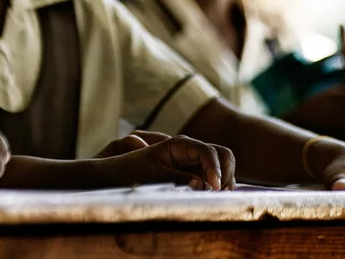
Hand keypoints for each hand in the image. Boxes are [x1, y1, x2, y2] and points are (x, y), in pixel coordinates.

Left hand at [101, 133, 235, 190]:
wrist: (116, 175)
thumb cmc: (132, 172)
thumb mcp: (154, 176)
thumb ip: (180, 179)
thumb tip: (204, 185)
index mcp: (180, 144)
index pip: (209, 152)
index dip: (215, 169)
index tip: (214, 189)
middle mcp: (191, 150)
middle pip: (224, 155)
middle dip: (227, 173)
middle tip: (220, 195)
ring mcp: (195, 163)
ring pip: (224, 168)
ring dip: (225, 182)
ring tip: (216, 200)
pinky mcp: (196, 175)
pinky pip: (215, 179)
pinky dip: (218, 188)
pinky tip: (211, 200)